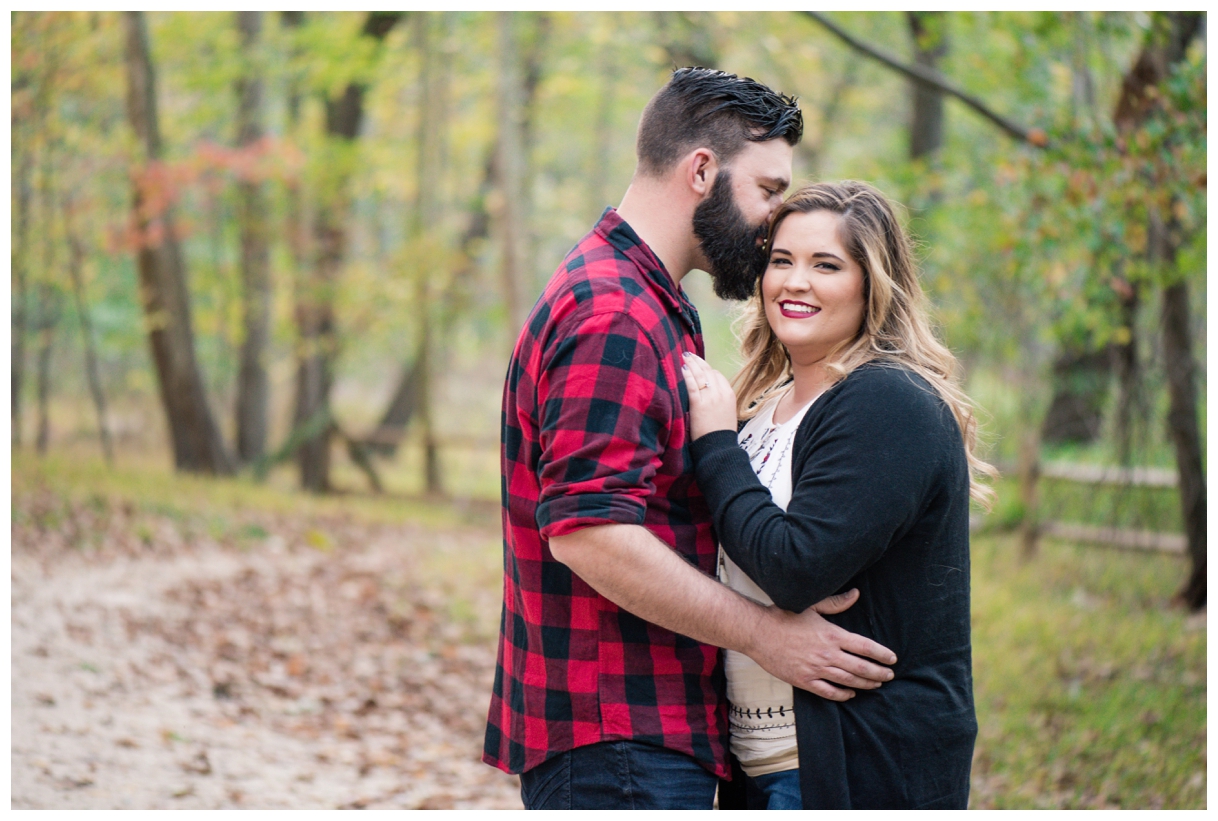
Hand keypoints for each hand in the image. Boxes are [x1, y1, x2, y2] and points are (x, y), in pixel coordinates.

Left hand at [680, 352, 737, 439]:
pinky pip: (692, 385)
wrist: (719, 447)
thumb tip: (711, 394)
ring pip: (700, 375)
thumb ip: (721, 401)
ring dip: (691, 364)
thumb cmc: (721, 434)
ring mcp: (710, 398)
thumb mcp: (727, 413)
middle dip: (698, 362)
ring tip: (685, 356)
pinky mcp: (698, 404)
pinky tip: (682, 369)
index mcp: (729, 395)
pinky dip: (688, 376)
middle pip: (708, 372)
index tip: (699, 366)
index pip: (718, 375)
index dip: (707, 369)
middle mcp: (721, 393)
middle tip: (690, 355)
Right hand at [742, 589, 896, 701]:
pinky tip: (851, 694)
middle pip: (861, 667)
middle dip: (879, 673)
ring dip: (865, 684)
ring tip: (876, 684)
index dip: (882, 654)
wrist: (758, 632)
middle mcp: (827, 653)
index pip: (865, 647)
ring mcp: (816, 669)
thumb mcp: (813, 605)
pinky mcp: (804, 680)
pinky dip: (843, 695)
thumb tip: (856, 594)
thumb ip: (837, 602)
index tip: (892, 659)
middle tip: (889, 676)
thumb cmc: (784, 616)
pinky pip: (829, 692)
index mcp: (832, 634)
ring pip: (848, 681)